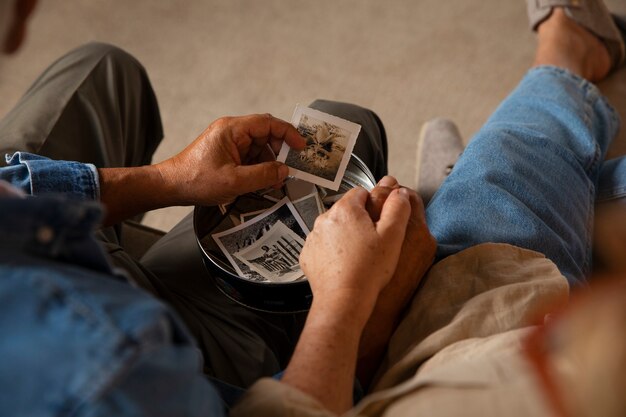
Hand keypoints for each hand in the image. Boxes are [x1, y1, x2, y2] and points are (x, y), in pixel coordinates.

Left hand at [156, 114, 304, 205]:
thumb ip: (263, 175)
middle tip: (290, 168)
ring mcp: (229, 143)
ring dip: (270, 163)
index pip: (268, 123)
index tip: (301, 146)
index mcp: (232, 129)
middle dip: (280, 152)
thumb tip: (285, 170)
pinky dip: (259, 168)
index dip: (288, 133)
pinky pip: (250, 157)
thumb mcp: (234, 181)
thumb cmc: (196, 180)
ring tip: (275, 181)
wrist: (170, 187)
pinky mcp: (227, 155)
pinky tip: (263, 182)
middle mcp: (231, 132)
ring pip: (260, 148)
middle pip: (266, 135)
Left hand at [284, 185, 411, 413]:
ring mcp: (313, 237)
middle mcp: (324, 218)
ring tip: (359, 256)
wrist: (343, 300)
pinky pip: (323, 246)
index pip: (360, 192)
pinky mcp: (308, 254)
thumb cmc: (369, 269)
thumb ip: (398, 208)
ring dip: (344, 236)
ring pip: (333, 228)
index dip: (373, 205)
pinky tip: (345, 265)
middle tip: (372, 242)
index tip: (380, 222)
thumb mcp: (393, 236)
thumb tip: (400, 192)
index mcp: (345, 209)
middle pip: (346, 210)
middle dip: (359, 221)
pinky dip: (332, 251)